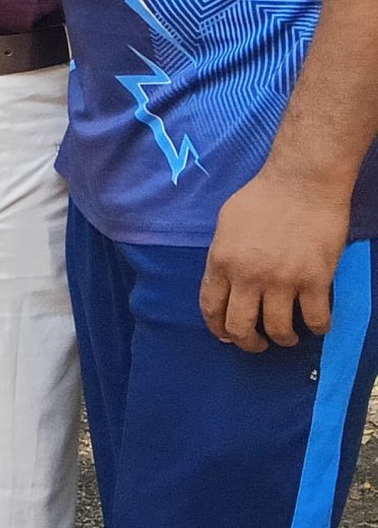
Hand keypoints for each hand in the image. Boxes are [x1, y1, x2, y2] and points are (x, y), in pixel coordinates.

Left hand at [200, 170, 351, 350]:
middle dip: (246, 343)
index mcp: (221, 261)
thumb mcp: (225, 224)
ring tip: (287, 337)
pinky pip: (316, 319)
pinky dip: (316, 328)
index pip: (211, 307)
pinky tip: (316, 325)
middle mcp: (248, 276)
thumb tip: (223, 281)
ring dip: (282, 339)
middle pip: (240, 327)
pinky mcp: (315, 280)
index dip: (217, 328)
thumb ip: (223, 255)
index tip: (226, 336)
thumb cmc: (261, 197)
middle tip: (256, 344)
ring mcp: (282, 280)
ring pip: (278, 329)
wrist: (301, 183)